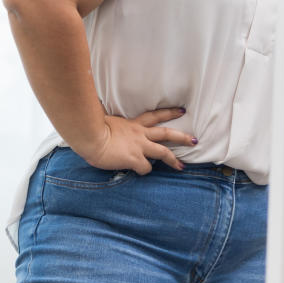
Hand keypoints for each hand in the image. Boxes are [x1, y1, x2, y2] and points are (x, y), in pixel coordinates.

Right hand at [75, 108, 196, 174]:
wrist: (90, 136)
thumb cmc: (91, 128)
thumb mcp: (105, 122)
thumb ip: (113, 127)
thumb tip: (108, 131)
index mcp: (132, 124)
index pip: (154, 116)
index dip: (168, 113)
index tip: (181, 111)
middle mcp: (139, 134)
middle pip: (165, 133)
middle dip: (181, 137)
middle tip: (194, 140)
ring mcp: (139, 146)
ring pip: (163, 152)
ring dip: (174, 159)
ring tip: (182, 166)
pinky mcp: (135, 159)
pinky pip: (145, 168)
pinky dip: (144, 171)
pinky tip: (139, 171)